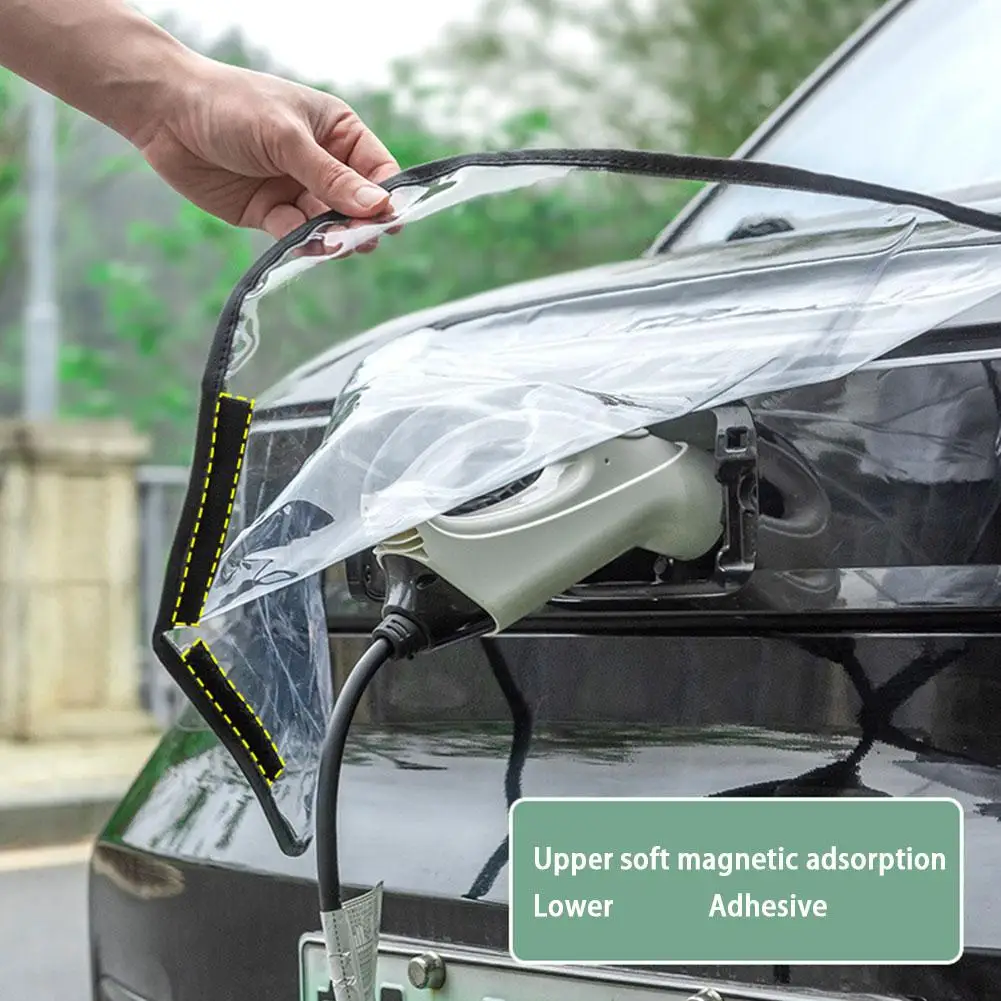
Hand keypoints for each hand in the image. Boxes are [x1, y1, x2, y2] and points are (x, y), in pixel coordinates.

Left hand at [135, 54, 399, 239]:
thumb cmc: (230, 106)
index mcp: (336, 132)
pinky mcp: (270, 213)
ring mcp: (296, 190)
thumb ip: (330, 177)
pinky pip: (296, 235)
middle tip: (361, 241)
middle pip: (356, 204)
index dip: (386, 196)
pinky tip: (307, 248)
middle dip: (360, 224)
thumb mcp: (285, 137)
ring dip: (333, 239)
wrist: (164, 113)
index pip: (377, 169)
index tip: (388, 221)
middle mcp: (321, 163)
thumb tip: (377, 207)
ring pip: (328, 225)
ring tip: (335, 247)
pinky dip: (302, 244)